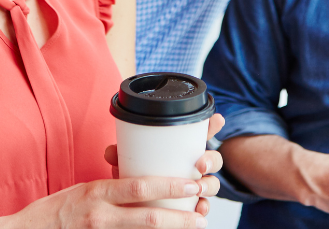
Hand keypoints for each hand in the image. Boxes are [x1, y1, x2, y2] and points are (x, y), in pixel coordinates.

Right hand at [7, 174, 216, 228]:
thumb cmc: (57, 210)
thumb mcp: (84, 189)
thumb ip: (112, 187)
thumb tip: (146, 181)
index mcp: (97, 192)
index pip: (138, 186)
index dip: (169, 186)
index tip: (192, 184)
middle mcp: (99, 215)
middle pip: (147, 217)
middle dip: (180, 216)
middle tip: (203, 213)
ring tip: (195, 226)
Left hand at [103, 113, 224, 215]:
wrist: (133, 207)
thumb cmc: (136, 178)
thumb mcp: (129, 165)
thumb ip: (122, 157)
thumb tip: (111, 152)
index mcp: (181, 151)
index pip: (201, 134)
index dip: (212, 125)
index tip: (217, 120)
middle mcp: (193, 167)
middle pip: (213, 159)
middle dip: (212, 159)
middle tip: (201, 164)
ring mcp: (195, 187)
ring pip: (212, 184)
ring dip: (210, 185)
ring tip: (200, 188)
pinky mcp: (192, 206)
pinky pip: (204, 207)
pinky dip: (203, 208)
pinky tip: (199, 210)